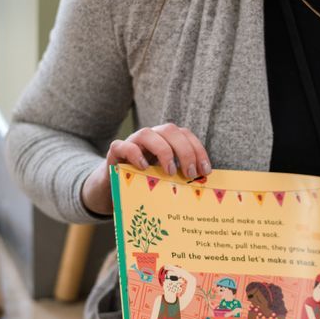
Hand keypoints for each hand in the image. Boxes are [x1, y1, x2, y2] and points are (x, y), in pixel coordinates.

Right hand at [82, 123, 211, 214]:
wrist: (114, 188)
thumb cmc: (145, 182)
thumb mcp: (166, 179)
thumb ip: (180, 177)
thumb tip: (202, 186)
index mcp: (166, 140)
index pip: (185, 135)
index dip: (198, 150)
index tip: (205, 171)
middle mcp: (151, 137)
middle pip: (170, 130)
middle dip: (185, 151)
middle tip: (190, 174)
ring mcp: (132, 142)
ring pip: (147, 133)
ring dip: (163, 151)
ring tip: (170, 172)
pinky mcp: (115, 151)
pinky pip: (123, 146)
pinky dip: (134, 154)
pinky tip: (143, 168)